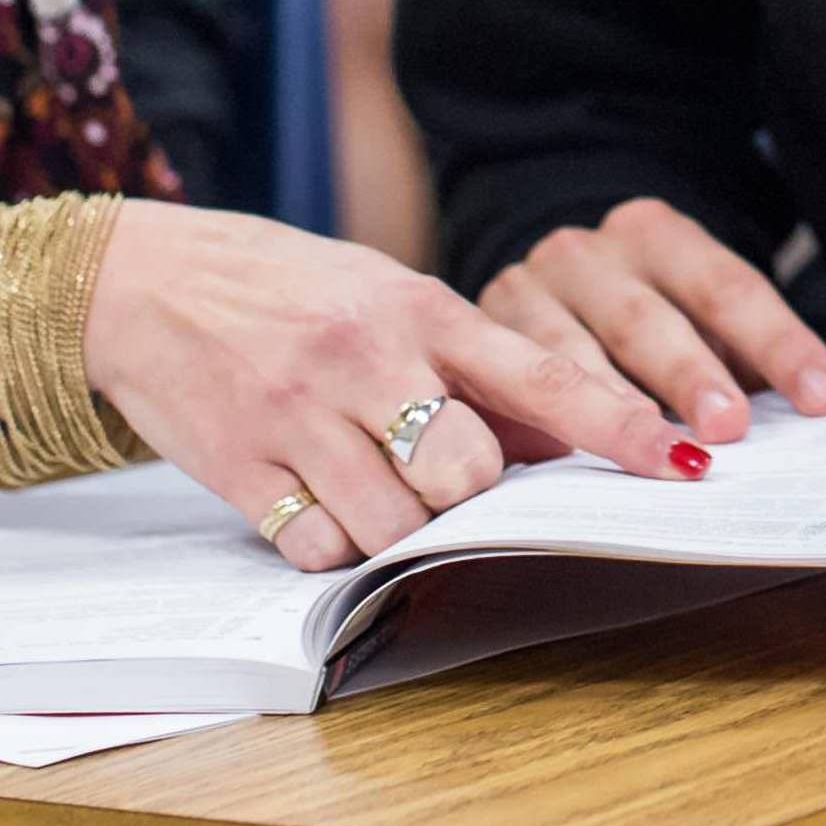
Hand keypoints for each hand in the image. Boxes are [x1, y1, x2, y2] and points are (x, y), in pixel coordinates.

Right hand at [87, 203, 705, 573]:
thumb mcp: (379, 295)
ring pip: (398, 522)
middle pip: (470, 472)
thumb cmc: (281, 290)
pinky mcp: (244, 465)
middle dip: (470, 494)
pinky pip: (320, 546)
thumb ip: (462, 361)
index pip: (541, 374)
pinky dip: (330, 544)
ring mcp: (301, 413)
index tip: (685, 461)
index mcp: (416, 306)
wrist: (141, 280)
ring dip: (398, 527)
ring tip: (367, 484)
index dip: (619, 425)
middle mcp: (365, 357)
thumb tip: (555, 435)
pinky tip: (311, 498)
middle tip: (437, 474)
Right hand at [484, 196, 825, 445]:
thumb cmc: (637, 321)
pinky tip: (575, 465)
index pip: (725, 285)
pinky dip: (550, 428)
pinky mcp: (480, 331)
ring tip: (658, 454)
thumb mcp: (687, 316)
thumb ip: (736, 358)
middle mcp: (585, 252)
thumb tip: (812, 415)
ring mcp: (525, 286)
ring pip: (571, 351)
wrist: (534, 291)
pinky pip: (516, 384)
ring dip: (618, 409)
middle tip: (730, 428)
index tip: (822, 397)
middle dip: (690, 373)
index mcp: (654, 233)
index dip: (778, 342)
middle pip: (645, 316)